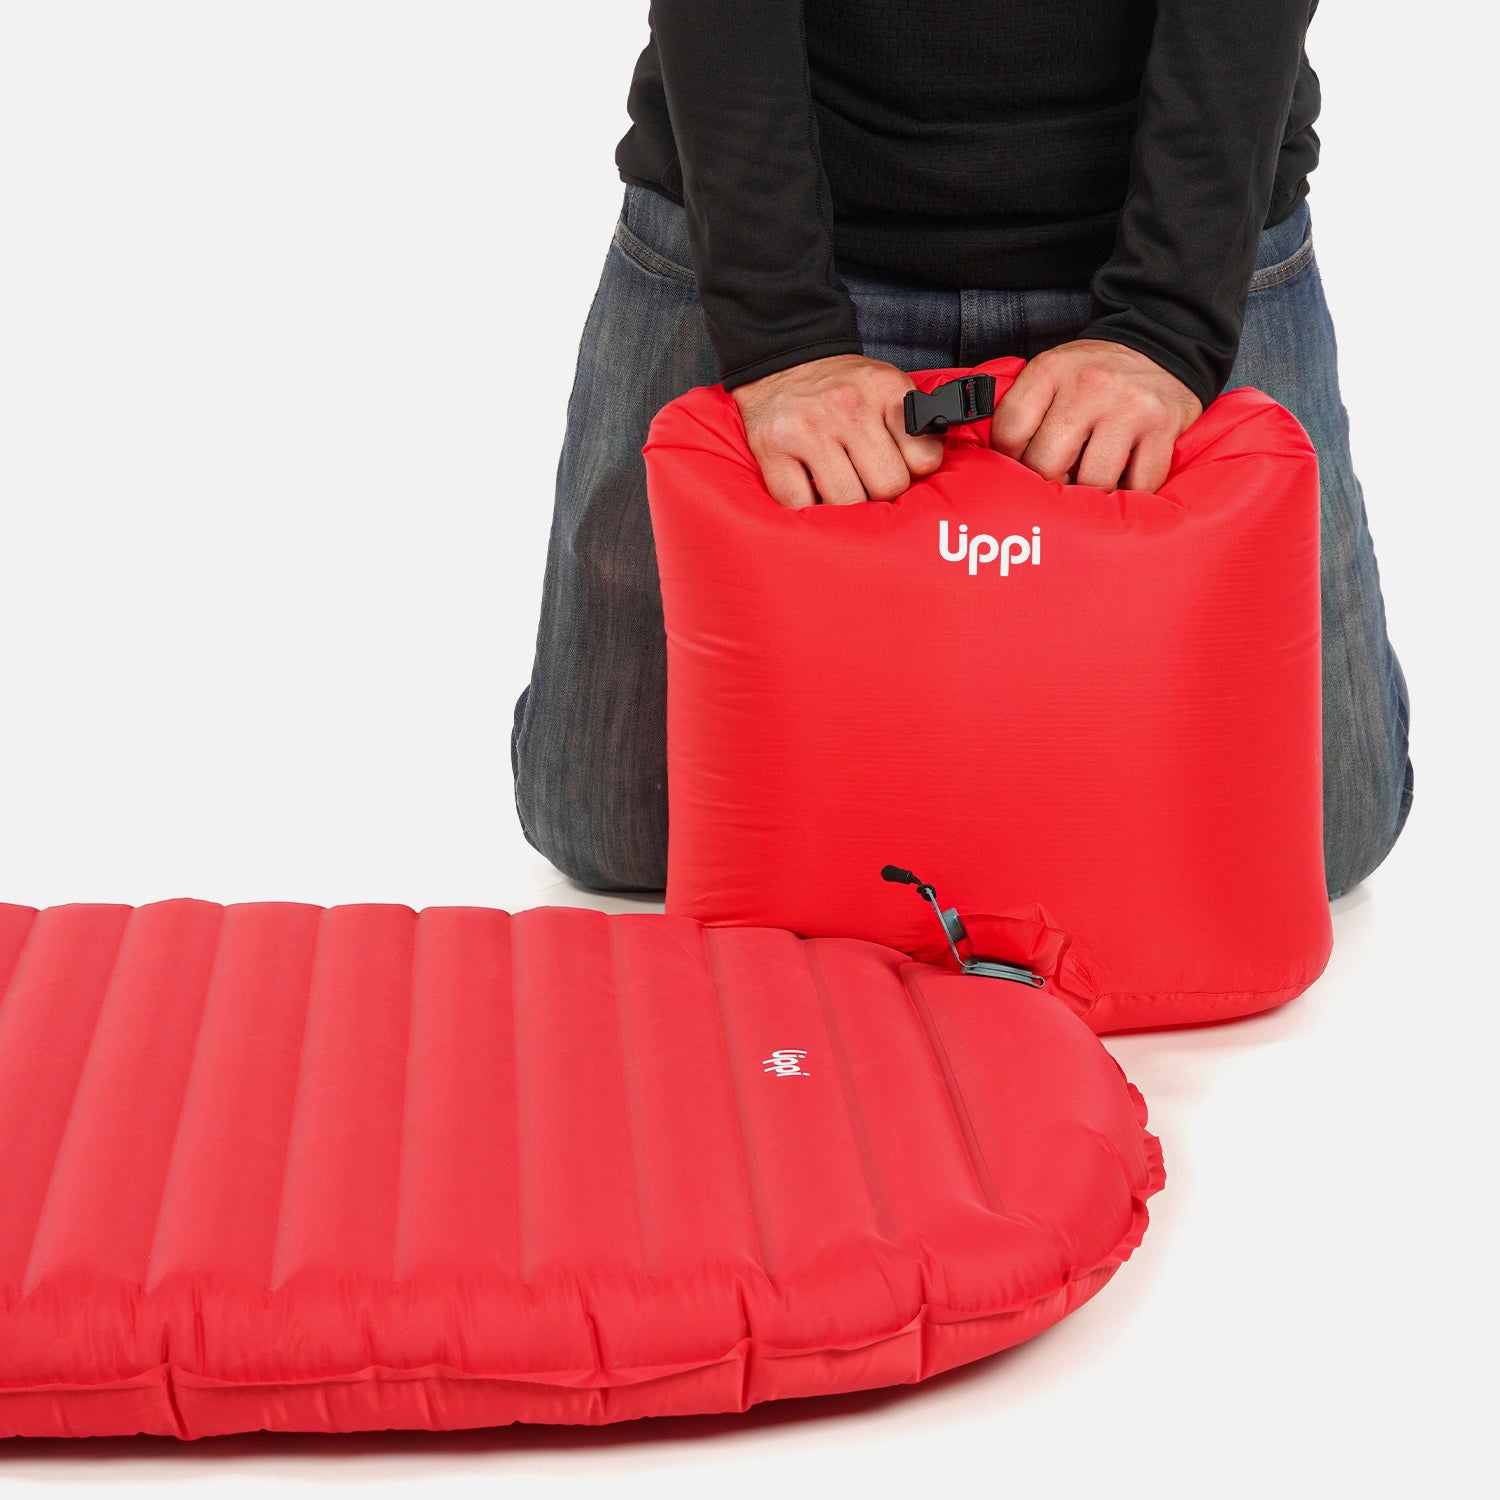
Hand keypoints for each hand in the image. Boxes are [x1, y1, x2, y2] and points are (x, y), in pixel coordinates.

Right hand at [730, 354, 944, 508]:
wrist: (781, 362)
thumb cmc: (840, 386)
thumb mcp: (886, 387)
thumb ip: (912, 423)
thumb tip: (929, 473)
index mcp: (885, 390)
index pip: (924, 460)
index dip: (913, 472)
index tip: (898, 467)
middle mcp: (848, 408)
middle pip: (887, 486)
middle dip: (879, 492)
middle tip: (867, 480)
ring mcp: (808, 429)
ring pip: (846, 501)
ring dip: (844, 503)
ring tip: (839, 485)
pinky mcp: (773, 448)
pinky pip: (800, 503)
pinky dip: (806, 505)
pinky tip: (809, 487)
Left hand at [989, 339, 1202, 492]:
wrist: (1162, 343)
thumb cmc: (1096, 371)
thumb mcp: (1053, 371)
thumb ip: (1026, 408)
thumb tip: (1002, 464)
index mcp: (1052, 370)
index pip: (1010, 431)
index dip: (1010, 458)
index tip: (1022, 462)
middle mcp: (1089, 386)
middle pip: (1047, 464)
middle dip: (1049, 482)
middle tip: (1059, 479)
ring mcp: (1129, 407)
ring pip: (1094, 481)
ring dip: (1090, 494)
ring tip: (1090, 484)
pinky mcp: (1164, 427)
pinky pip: (1140, 484)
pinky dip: (1131, 493)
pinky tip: (1125, 481)